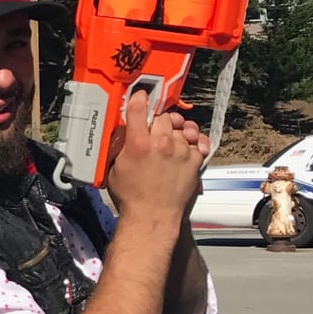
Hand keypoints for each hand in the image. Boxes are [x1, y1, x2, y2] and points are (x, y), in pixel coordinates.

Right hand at [106, 91, 207, 225]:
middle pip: (164, 116)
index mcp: (137, 143)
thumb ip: (121, 146)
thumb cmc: (132, 197)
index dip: (140, 98)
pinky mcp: (194, 160)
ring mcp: (180, 150)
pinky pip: (197, 141)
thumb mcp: (115, 168)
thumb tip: (125, 133)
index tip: (141, 97)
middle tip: (155, 131)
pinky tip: (185, 148)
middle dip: (159, 122)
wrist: (152, 216)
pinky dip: (192, 143)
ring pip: (181, 127)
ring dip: (176, 132)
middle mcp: (161, 143)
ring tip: (171, 141)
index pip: (140, 108)